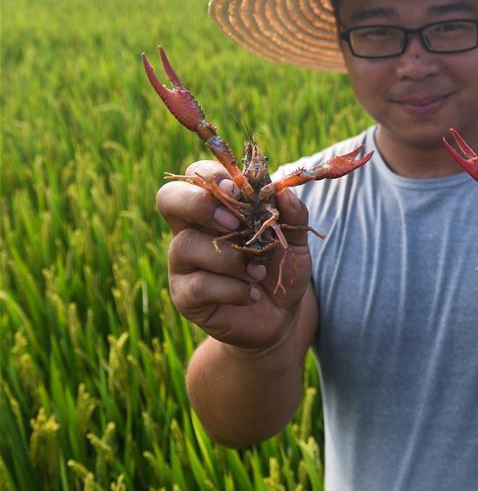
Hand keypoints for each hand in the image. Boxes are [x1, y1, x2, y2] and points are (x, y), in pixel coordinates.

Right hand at [155, 160, 311, 349]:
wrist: (279, 315)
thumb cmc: (281, 268)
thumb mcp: (295, 239)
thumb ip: (293, 214)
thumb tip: (283, 191)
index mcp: (216, 208)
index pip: (197, 175)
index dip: (214, 175)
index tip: (242, 190)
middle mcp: (191, 230)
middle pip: (168, 198)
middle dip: (199, 204)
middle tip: (234, 223)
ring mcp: (183, 263)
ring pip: (186, 244)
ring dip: (230, 257)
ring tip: (258, 271)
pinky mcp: (185, 296)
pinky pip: (199, 285)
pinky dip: (233, 288)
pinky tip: (252, 293)